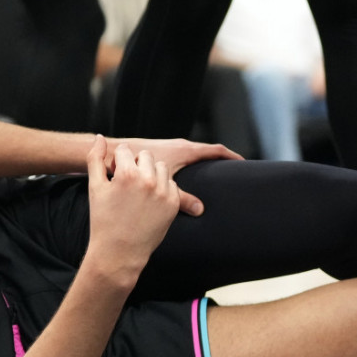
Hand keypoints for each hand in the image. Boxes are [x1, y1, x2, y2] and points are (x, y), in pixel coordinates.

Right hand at [86, 137, 180, 278]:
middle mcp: (148, 180)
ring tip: (139, 192)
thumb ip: (95, 158)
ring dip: (151, 173)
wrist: (119, 252)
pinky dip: (162, 188)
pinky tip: (149, 202)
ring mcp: (163, 192)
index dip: (118, 163)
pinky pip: (171, 184)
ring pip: (161, 167)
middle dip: (136, 164)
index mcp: (127, 174)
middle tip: (128, 184)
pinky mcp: (173, 203)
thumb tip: (99, 137)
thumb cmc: (103, 220)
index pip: (125, 150)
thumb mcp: (95, 188)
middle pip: (145, 155)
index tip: (115, 177)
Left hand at [104, 137, 241, 215]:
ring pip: (193, 154)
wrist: (111, 155)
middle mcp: (179, 146)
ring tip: (217, 176)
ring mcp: (170, 148)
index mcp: (184, 150)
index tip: (245, 165)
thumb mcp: (161, 185)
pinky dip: (190, 165)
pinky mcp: (161, 152)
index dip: (231, 157)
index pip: (215, 151)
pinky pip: (183, 158)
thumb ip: (181, 197)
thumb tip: (201, 210)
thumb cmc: (135, 168)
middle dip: (222, 161)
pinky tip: (190, 176)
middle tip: (237, 173)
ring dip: (206, 162)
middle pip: (207, 152)